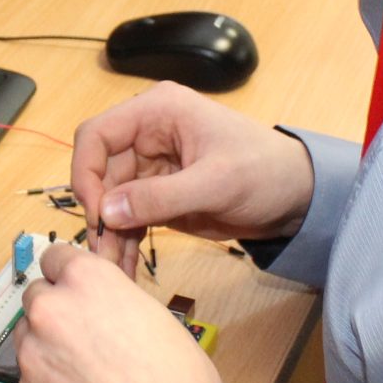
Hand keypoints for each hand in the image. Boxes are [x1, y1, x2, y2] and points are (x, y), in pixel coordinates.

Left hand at [16, 243, 227, 382]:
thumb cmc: (176, 375)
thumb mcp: (151, 313)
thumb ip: (110, 300)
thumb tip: (95, 307)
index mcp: (86, 279)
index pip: (55, 257)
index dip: (68, 275)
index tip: (77, 290)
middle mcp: (50, 309)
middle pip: (36, 296)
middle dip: (55, 310)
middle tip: (83, 336)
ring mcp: (32, 354)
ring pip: (27, 337)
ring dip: (46, 346)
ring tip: (82, 373)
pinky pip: (30, 378)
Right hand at [69, 82, 314, 270]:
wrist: (297, 196)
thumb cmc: (266, 171)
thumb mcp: (216, 183)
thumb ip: (160, 197)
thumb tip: (107, 212)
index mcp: (158, 112)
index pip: (97, 134)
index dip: (85, 170)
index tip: (94, 211)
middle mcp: (147, 134)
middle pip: (99, 172)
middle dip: (98, 213)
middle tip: (102, 253)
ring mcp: (151, 166)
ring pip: (110, 201)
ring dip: (108, 235)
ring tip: (113, 270)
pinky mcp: (158, 195)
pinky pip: (128, 218)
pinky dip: (124, 242)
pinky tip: (125, 268)